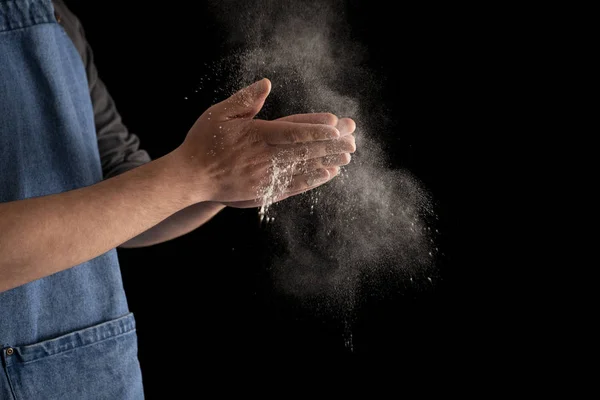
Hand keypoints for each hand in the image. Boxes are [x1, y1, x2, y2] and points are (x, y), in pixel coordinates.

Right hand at [173, 78, 355, 202]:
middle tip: (352, 142)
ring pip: (302, 168)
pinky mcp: (263, 191)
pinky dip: (311, 180)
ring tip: (347, 157)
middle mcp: (263, 157)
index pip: (291, 131)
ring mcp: (264, 176)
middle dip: (329, 145)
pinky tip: (327, 174)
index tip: (336, 125)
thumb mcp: (219, 114)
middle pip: (302, 150)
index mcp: (255, 135)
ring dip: (326, 162)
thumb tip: (266, 84)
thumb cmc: (203, 143)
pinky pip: (293, 185)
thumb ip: (244, 100)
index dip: (315, 128)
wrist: (190, 178)